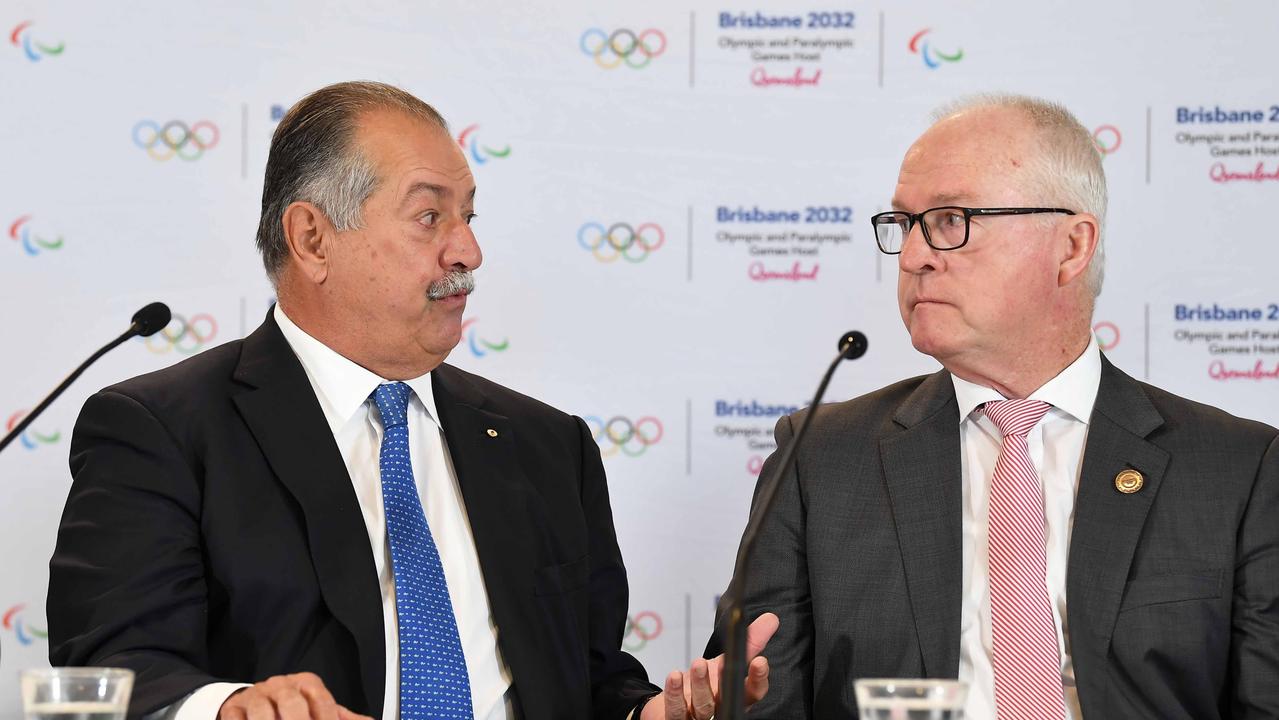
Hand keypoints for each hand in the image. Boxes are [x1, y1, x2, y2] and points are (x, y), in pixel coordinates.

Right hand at [217, 672, 372, 719]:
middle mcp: (282, 685)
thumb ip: (341, 718)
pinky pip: (235, 718)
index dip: (327, 718)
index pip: (321, 701)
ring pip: (262, 710)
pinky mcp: (233, 708)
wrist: (251, 704)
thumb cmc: (290, 710)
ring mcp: (256, 695)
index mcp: (306, 684)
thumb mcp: (317, 710)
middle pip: (292, 703)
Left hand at [641, 612, 778, 719]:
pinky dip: (675, 693)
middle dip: (726, 681)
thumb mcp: (728, 661)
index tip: (760, 661)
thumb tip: (771, 619)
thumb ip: (750, 642)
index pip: (753, 691)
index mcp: (737, 696)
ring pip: (703, 705)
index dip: (757, 678)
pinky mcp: (676, 717)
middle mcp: (721, 708)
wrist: (679, 702)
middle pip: (728, 699)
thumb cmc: (709, 683)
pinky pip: (676, 709)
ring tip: (698, 664)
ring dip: (701, 684)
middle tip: (725, 663)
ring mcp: (699, 716)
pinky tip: (675, 677)